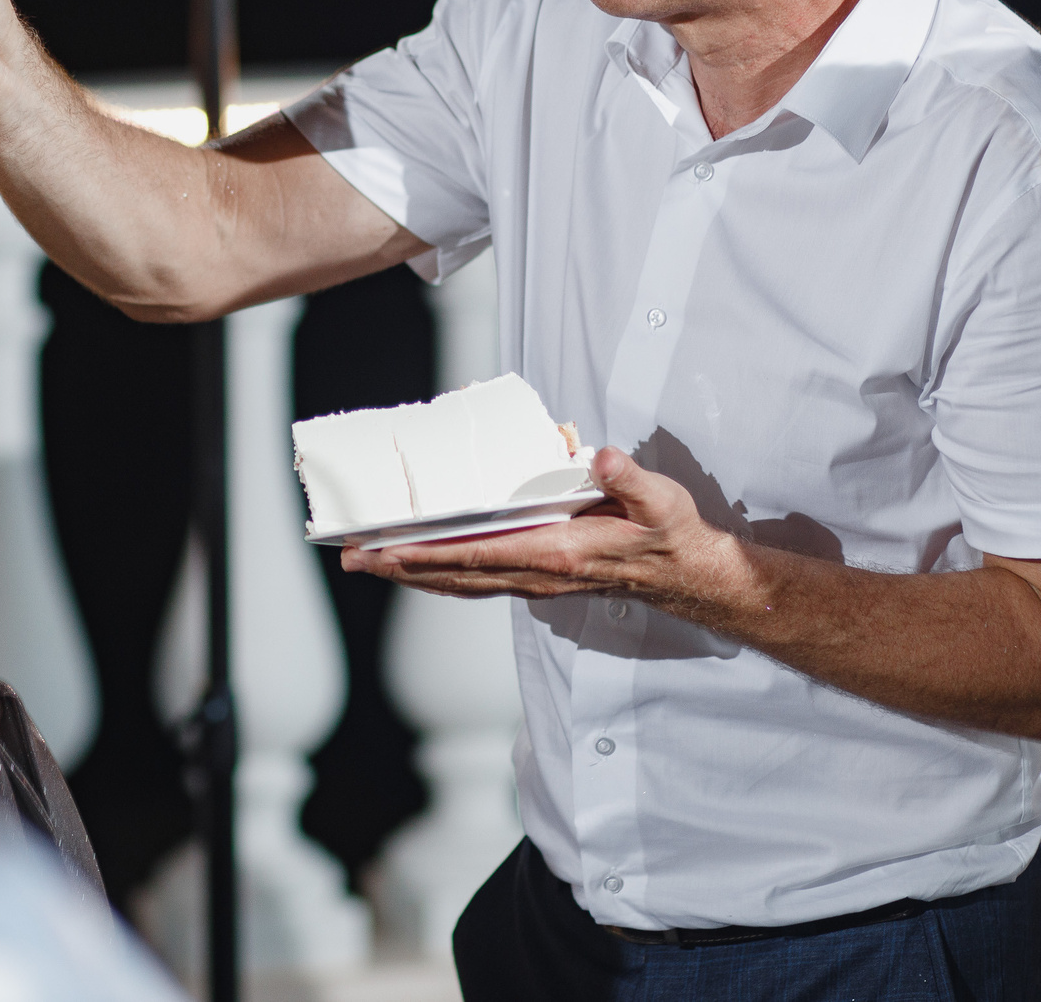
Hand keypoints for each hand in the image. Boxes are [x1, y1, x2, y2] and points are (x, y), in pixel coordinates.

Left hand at [341, 446, 739, 602]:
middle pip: (456, 574)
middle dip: (403, 567)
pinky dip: (443, 575)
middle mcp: (538, 574)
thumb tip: (604, 458)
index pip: (479, 554)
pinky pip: (478, 580)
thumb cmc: (667, 533)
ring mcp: (536, 582)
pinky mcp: (538, 578)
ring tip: (371, 563)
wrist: (686, 574)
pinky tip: (422, 568)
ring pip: (462, 582)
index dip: (430, 553)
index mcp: (557, 553)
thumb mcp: (659, 500)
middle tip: (354, 557)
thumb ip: (629, 479)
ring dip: (415, 574)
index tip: (388, 550)